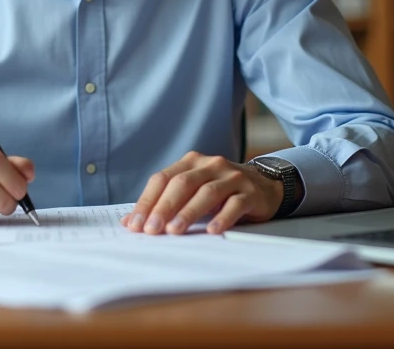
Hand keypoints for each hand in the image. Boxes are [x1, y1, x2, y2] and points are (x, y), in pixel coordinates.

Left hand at [121, 152, 286, 234]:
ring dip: (188, 212)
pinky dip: (222, 217)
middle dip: (164, 207)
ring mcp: (232, 177)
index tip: (135, 224)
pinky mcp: (251, 192)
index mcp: (190, 163)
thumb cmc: (220, 192)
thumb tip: (129, 222)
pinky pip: (235, 204)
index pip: (162, 179)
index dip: (147, 201)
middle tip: (151, 230)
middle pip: (182, 184)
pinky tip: (212, 230)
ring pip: (207, 192)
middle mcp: (210, 165)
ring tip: (175, 231)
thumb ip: (163, 203)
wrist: (264, 185)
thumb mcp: (192, 193)